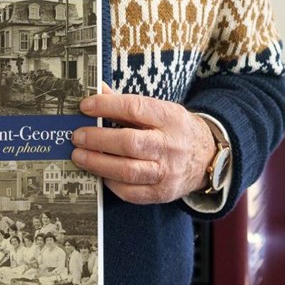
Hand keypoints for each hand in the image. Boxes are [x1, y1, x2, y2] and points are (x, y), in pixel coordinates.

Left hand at [72, 92, 215, 203]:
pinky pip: (131, 192)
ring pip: (128, 171)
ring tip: (79, 156)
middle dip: (98, 139)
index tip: (85, 106)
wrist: (207, 157)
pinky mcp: (162, 193)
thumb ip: (129, 104)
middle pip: (129, 142)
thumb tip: (98, 91)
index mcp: (170, 118)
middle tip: (77, 136)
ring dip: (98, 163)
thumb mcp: (160, 110)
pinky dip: (112, 183)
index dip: (107, 106)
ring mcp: (167, 172)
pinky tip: (100, 173)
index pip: (135, 108)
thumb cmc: (176, 130)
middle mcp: (170, 145)